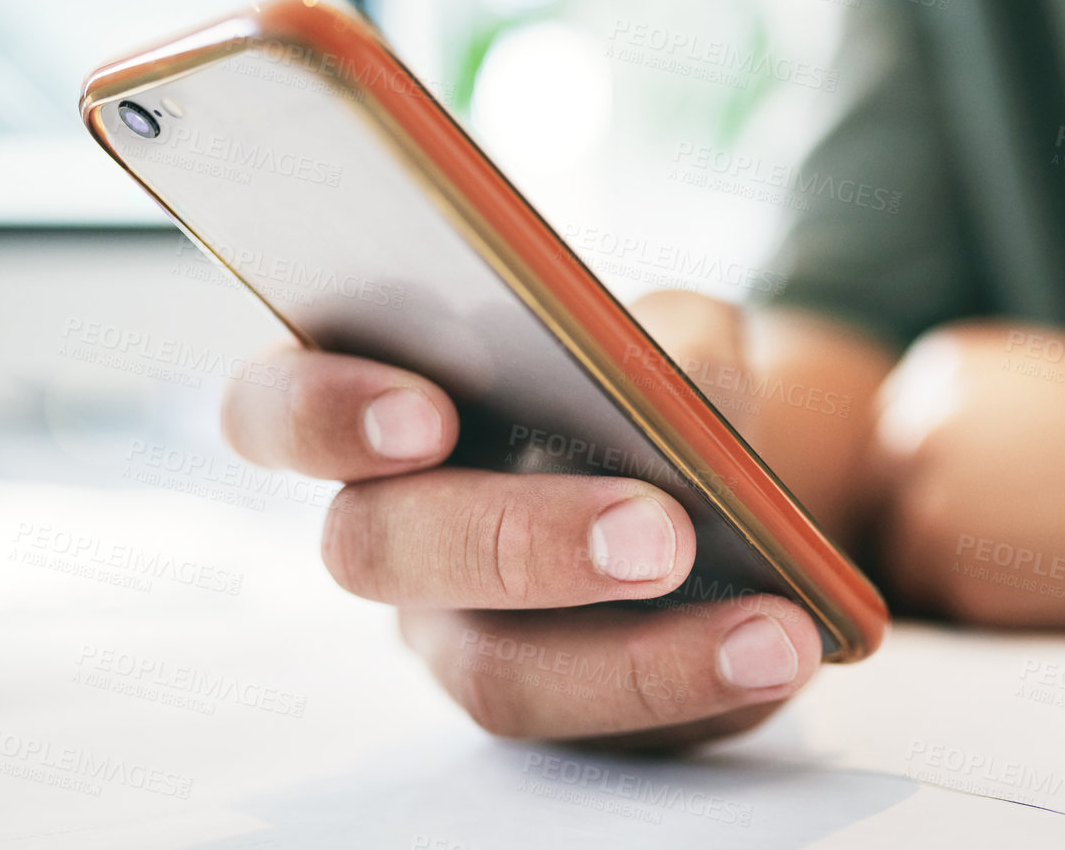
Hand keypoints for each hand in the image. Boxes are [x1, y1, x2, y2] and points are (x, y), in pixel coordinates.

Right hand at [218, 296, 823, 747]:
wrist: (716, 477)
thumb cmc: (651, 383)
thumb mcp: (672, 329)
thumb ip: (670, 338)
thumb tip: (688, 395)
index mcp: (379, 412)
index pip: (275, 409)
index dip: (325, 414)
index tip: (426, 415)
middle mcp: (394, 535)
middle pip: (382, 553)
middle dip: (519, 542)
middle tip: (660, 537)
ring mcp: (457, 636)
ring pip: (494, 678)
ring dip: (638, 659)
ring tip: (772, 633)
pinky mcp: (549, 712)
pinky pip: (603, 736)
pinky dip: (704, 697)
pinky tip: (789, 655)